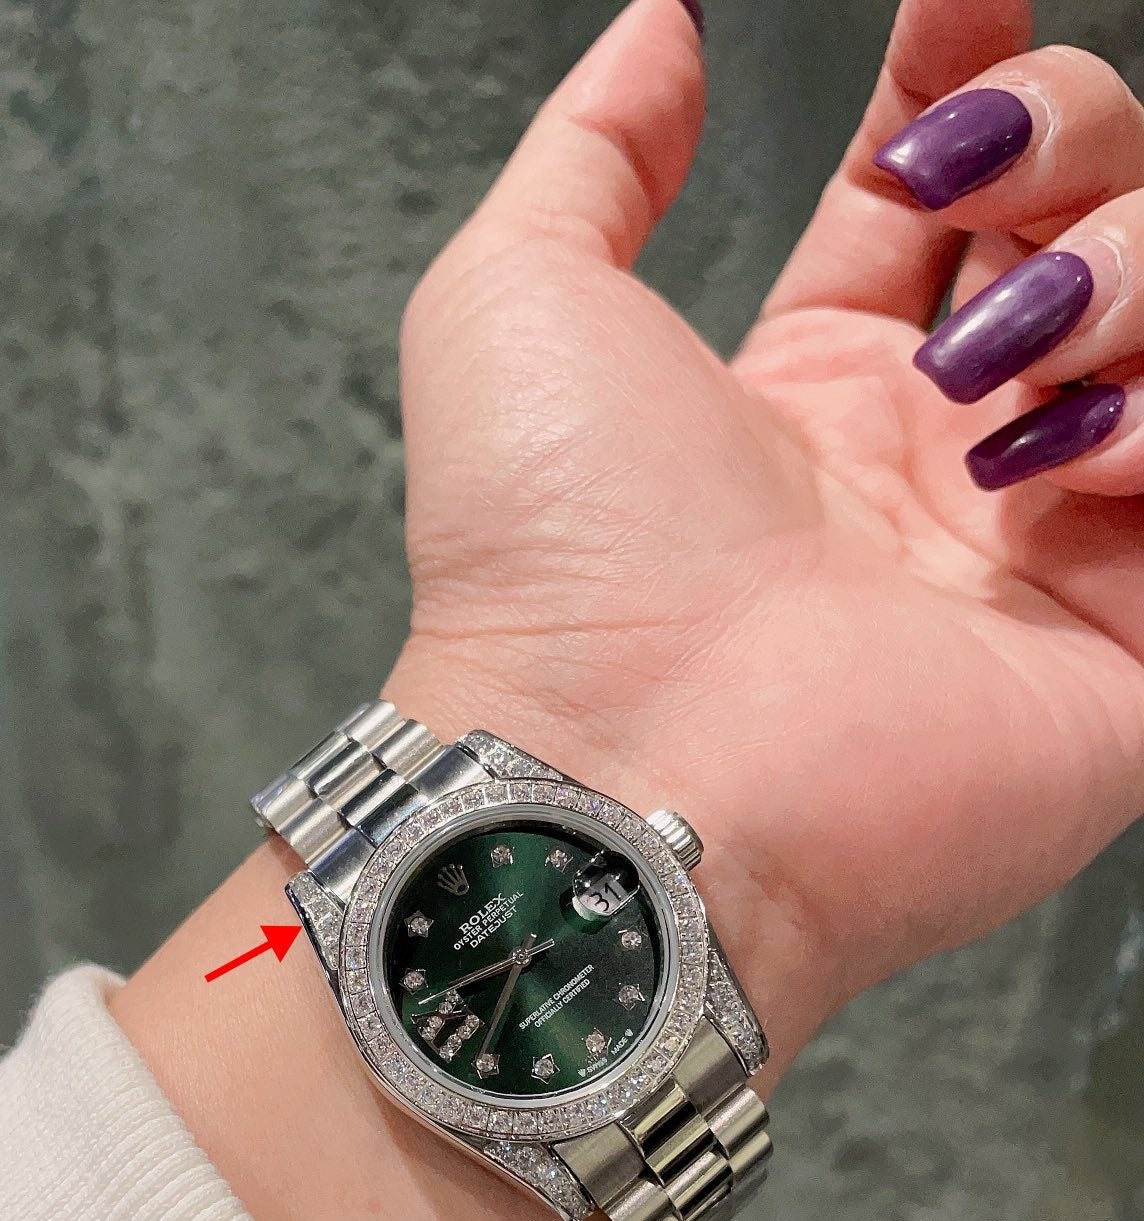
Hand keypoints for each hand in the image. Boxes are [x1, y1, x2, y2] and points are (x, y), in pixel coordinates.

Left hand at [385, 0, 1143, 1077]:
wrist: (622, 771)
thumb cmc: (547, 571)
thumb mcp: (513, 306)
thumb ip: (591, 153)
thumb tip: (657, 34)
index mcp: (813, 386)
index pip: (941, 190)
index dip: (970, 76)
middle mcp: (941, 461)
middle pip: (1092, 224)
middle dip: (1068, 141)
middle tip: (974, 184)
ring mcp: (1041, 551)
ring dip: (1124, 276)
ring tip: (997, 365)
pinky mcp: (1124, 650)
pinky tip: (1063, 460)